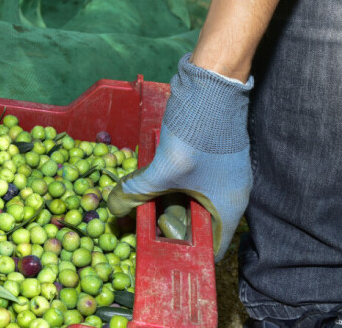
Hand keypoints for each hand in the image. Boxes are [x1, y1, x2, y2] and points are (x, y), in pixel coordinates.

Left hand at [107, 53, 252, 260]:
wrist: (213, 84)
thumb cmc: (199, 132)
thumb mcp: (164, 167)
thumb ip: (138, 190)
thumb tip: (112, 206)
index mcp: (229, 207)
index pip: (211, 248)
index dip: (184, 256)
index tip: (157, 256)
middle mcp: (229, 195)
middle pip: (197, 226)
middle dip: (167, 229)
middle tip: (138, 229)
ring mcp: (219, 176)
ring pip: (189, 202)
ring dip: (164, 204)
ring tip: (137, 205)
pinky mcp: (208, 160)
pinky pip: (187, 183)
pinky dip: (168, 185)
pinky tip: (146, 180)